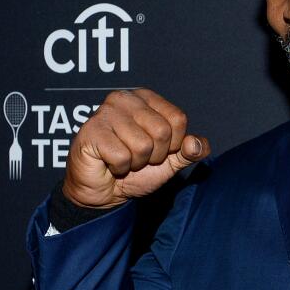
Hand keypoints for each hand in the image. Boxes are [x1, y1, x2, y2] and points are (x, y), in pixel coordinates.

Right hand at [62, 88, 210, 208]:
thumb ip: (190, 151)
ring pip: (142, 145)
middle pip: (162, 131)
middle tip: (137, 157)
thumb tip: (197, 144)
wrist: (106, 191)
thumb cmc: (136, 171)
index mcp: (146, 98)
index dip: (172, 144)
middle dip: (154, 155)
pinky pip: (122, 156)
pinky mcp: (91, 131)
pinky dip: (119, 167)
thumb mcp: (171, 161)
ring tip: (123, 159)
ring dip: (136, 162)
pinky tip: (109, 163)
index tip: (156, 149)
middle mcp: (125, 98)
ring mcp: (105, 112)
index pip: (178, 118)